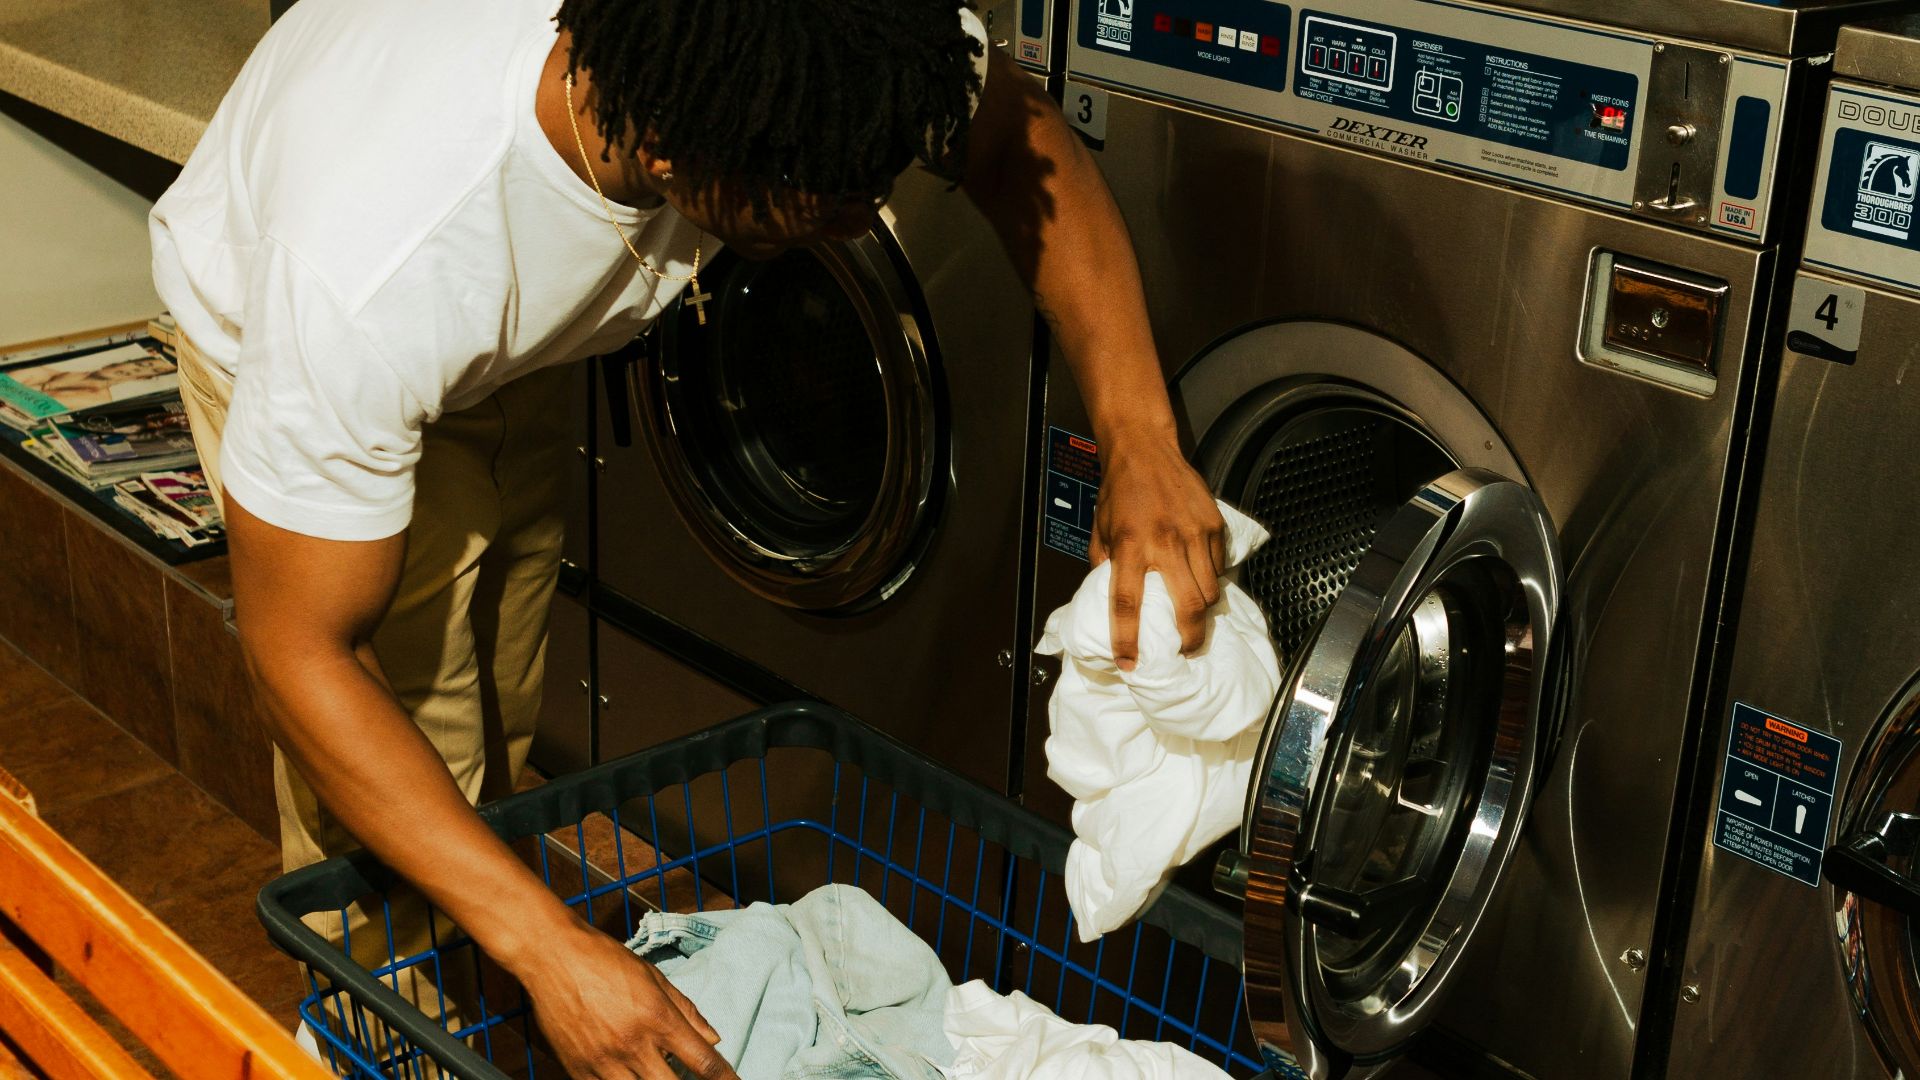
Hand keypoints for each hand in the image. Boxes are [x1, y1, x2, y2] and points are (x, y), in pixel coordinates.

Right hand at [513, 916, 736, 1079]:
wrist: (552, 956)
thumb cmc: (605, 960)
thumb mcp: (653, 977)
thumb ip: (686, 1010)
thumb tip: (713, 1038)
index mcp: (657, 1018)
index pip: (702, 1061)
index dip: (724, 1079)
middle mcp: (632, 1045)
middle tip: (686, 1076)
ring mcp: (603, 1062)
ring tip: (654, 1073)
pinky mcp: (576, 1070)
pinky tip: (627, 1075)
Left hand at [1089, 434, 1226, 669]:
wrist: (1144, 448)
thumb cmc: (1118, 491)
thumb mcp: (1100, 531)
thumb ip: (1105, 566)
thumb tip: (1109, 599)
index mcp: (1128, 545)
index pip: (1126, 603)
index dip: (1127, 639)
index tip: (1128, 664)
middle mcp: (1164, 542)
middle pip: (1188, 606)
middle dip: (1189, 638)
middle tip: (1185, 650)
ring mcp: (1194, 533)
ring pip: (1209, 591)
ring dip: (1202, 611)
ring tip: (1192, 616)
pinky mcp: (1213, 524)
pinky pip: (1218, 565)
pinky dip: (1211, 578)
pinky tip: (1199, 577)